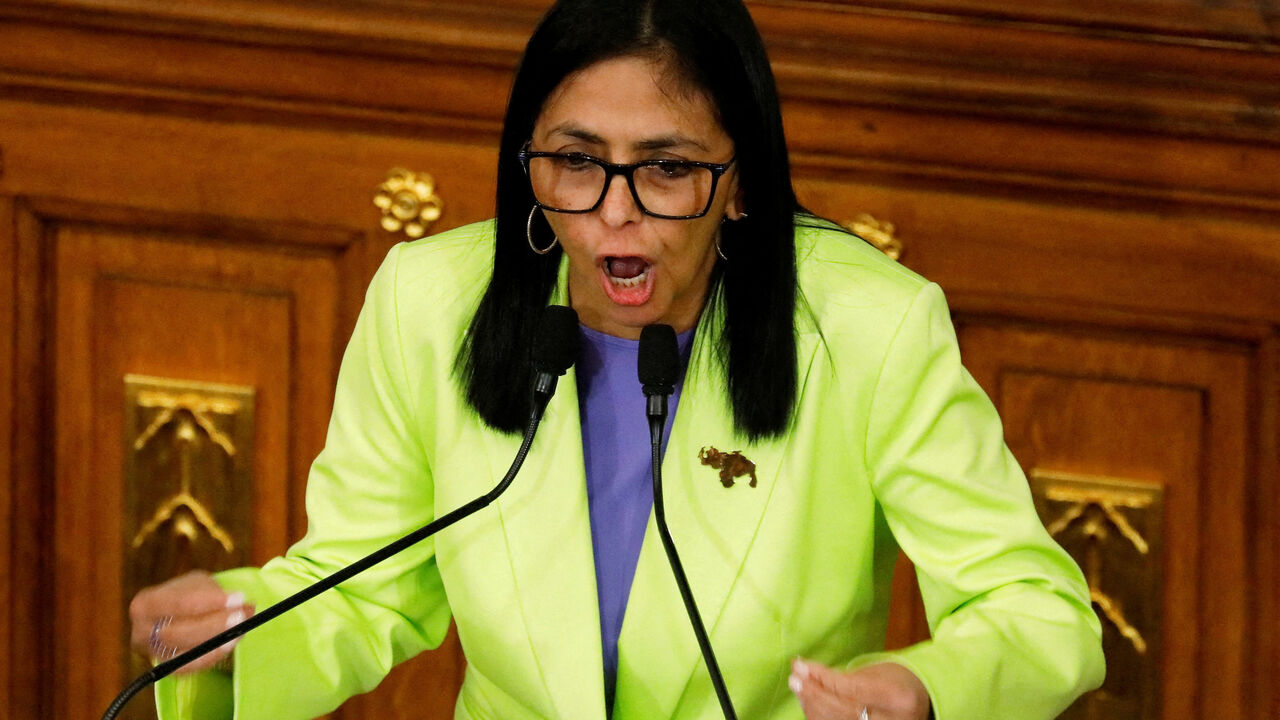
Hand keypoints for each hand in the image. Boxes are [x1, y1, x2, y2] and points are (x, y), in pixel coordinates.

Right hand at [128, 570, 254, 673]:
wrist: (177, 614)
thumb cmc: (188, 594)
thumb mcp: (198, 584)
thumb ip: (216, 593)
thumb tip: (243, 604)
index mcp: (145, 604)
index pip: (178, 603)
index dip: (210, 601)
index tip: (238, 597)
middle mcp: (142, 632)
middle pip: (177, 632)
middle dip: (214, 624)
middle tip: (242, 615)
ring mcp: (152, 654)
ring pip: (184, 652)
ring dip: (217, 640)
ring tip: (241, 627)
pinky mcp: (166, 668)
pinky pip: (190, 668)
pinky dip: (212, 656)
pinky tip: (230, 643)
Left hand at [789, 658, 931, 719]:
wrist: (919, 702)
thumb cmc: (895, 682)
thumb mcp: (877, 673)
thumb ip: (846, 678)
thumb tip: (807, 674)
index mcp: (898, 698)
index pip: (852, 689)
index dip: (823, 678)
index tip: (801, 665)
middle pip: (842, 711)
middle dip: (814, 694)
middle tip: (795, 678)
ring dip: (812, 706)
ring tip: (798, 687)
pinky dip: (818, 717)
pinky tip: (808, 702)